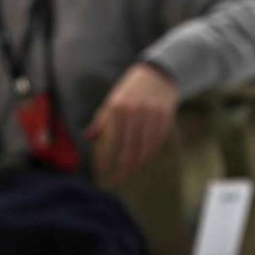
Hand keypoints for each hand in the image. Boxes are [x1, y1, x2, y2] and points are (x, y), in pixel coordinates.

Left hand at [87, 63, 178, 183]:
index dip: (107, 160)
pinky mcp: (165, 117)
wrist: (157, 74)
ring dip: (137, 163)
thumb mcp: (112, 101)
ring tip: (129, 171)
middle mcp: (135, 112)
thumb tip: (89, 138)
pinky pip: (157, 141)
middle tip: (117, 180)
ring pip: (145, 148)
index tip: (102, 173)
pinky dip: (149, 152)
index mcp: (118, 108)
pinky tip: (142, 159)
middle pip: (129, 148)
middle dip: (123, 168)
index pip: (111, 141)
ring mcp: (152, 115)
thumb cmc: (130, 91)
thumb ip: (101, 121)